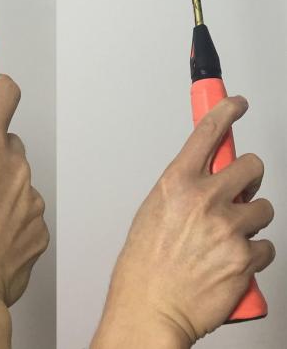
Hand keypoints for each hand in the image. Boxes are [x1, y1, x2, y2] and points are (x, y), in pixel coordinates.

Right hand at [92, 96, 274, 348]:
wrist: (151, 307)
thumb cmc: (145, 263)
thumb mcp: (153, 210)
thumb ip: (181, 189)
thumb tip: (203, 179)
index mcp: (177, 182)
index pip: (207, 132)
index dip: (226, 110)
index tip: (237, 103)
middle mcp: (205, 199)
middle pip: (251, 166)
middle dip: (249, 177)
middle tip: (239, 191)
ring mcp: (229, 228)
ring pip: (263, 209)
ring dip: (250, 220)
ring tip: (228, 236)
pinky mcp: (246, 258)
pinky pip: (265, 246)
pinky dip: (253, 253)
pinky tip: (231, 261)